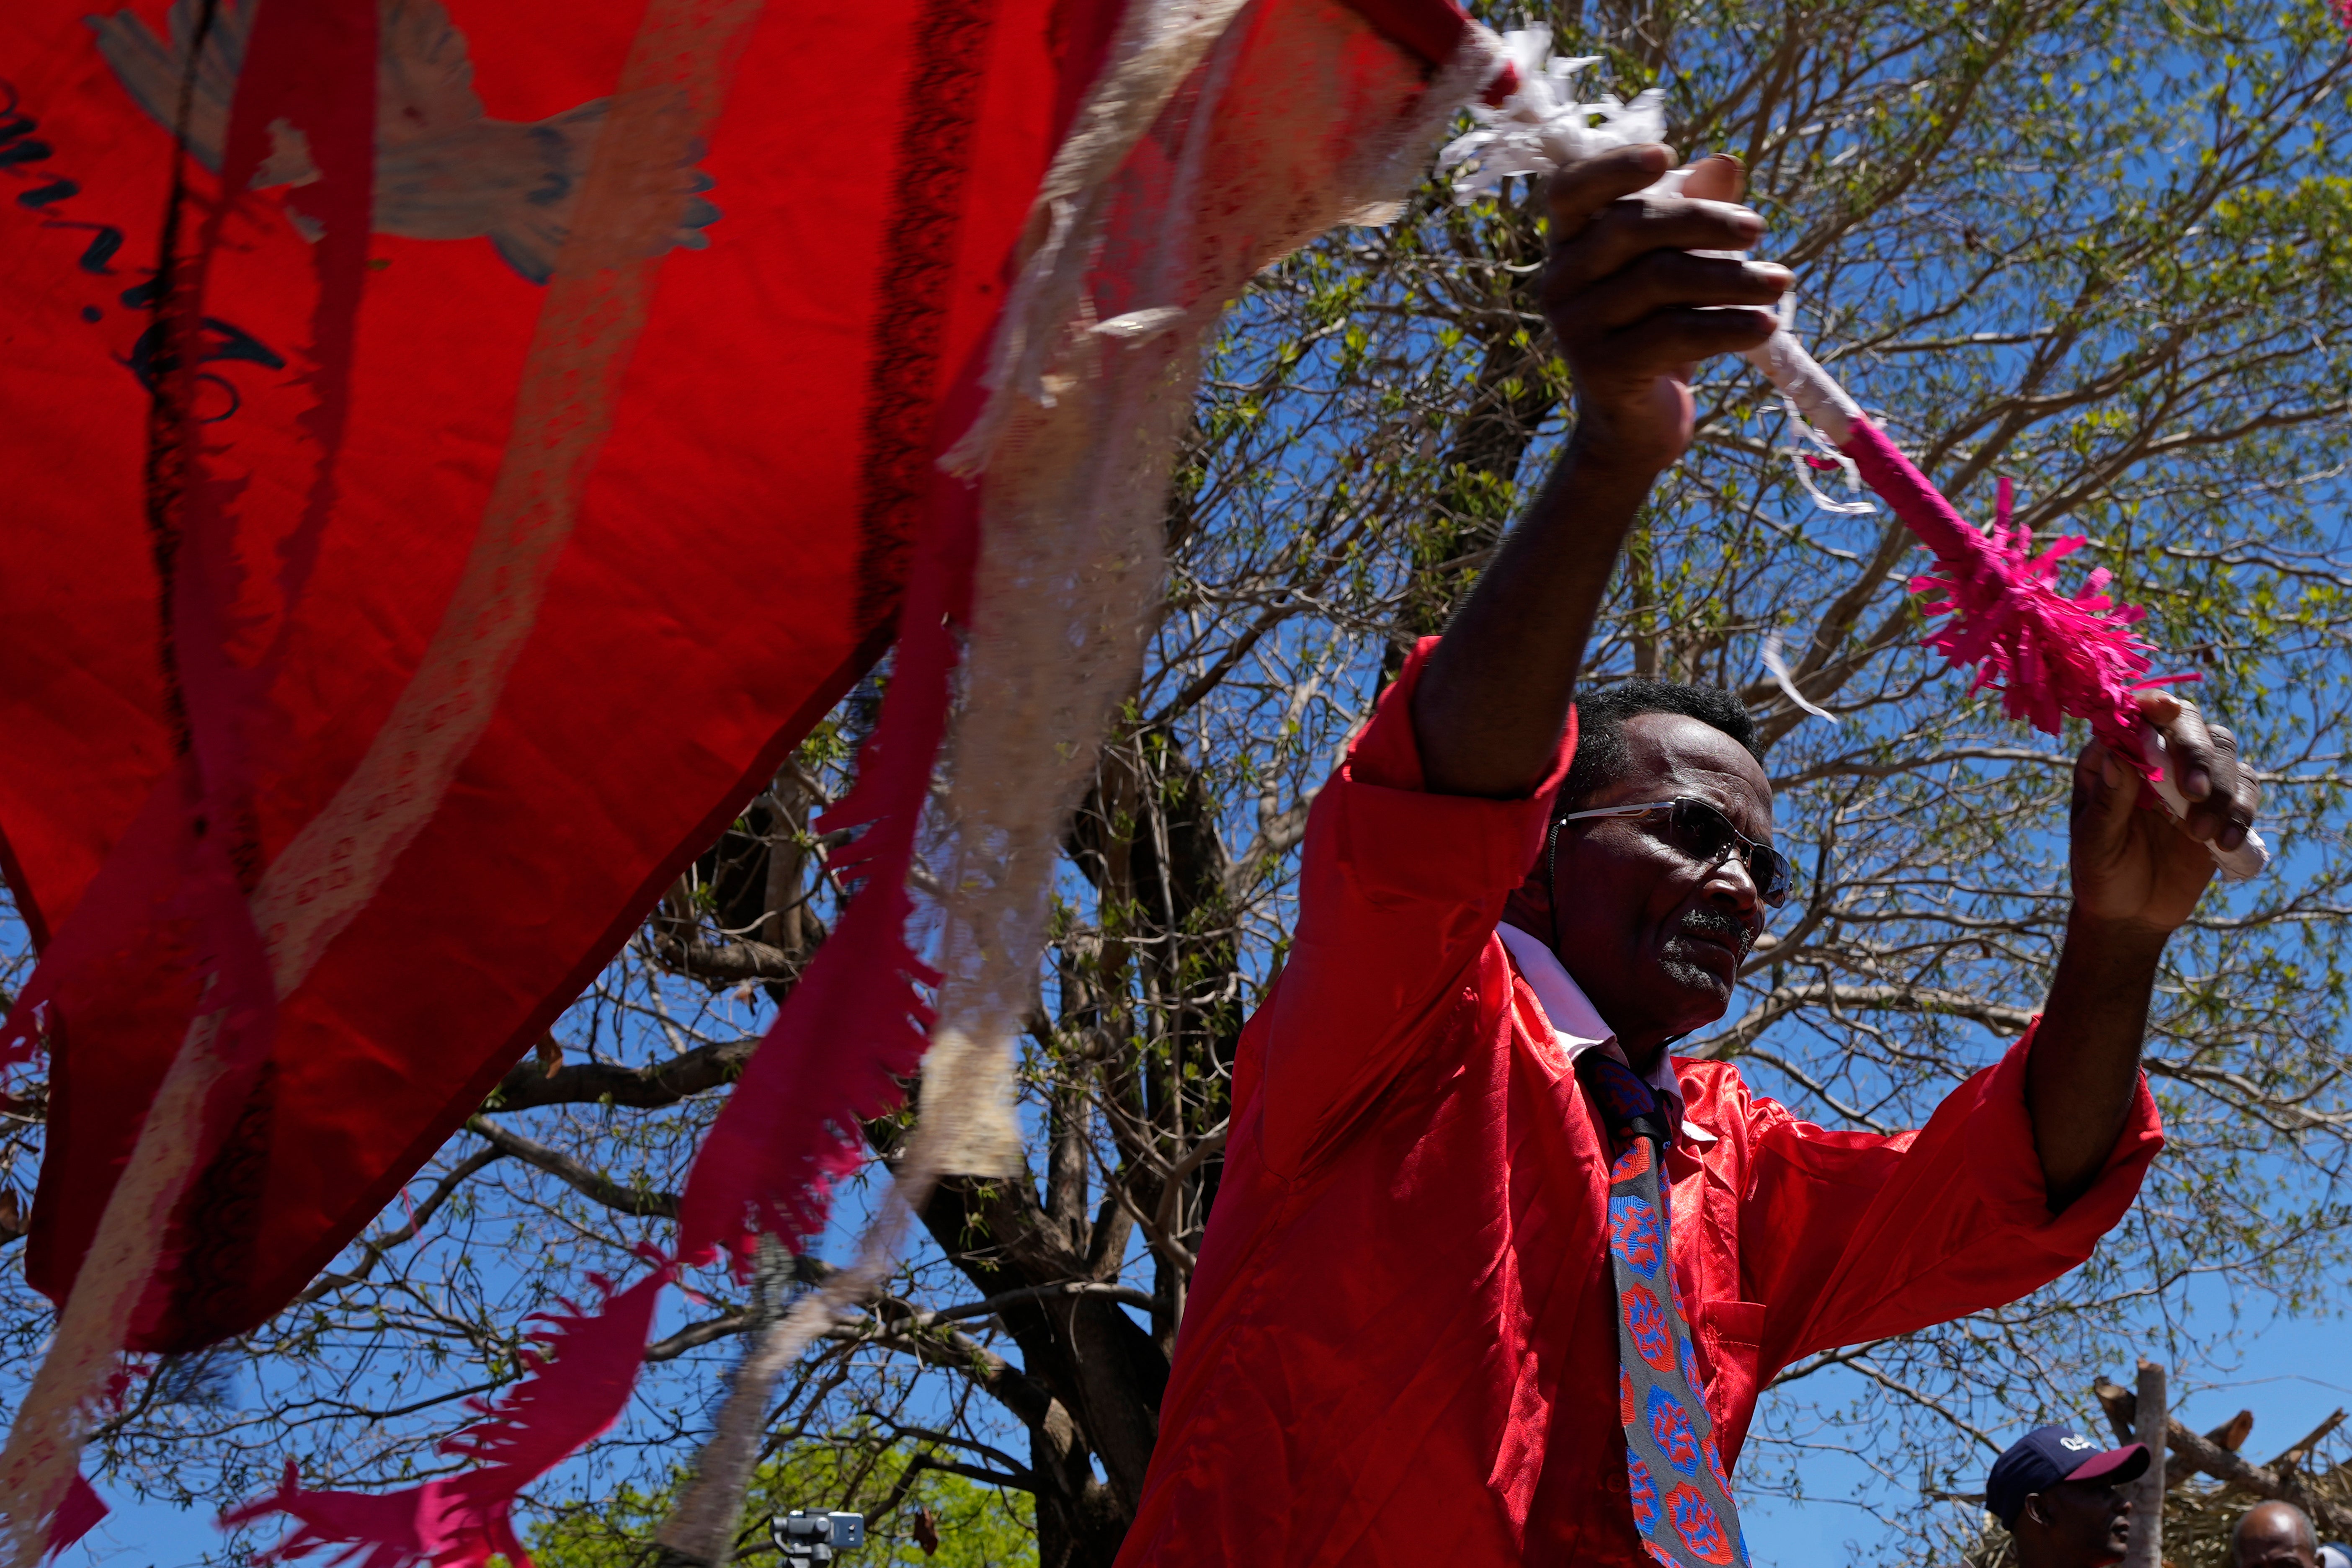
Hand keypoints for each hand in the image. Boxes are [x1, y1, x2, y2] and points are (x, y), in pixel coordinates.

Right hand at [1540, 145, 1790, 474]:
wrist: (1634, 425)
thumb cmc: (1656, 329)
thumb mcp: (1674, 266)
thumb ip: (1692, 212)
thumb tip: (1724, 163)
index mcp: (1571, 243)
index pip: (1572, 189)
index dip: (1613, 166)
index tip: (1668, 155)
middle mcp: (1561, 280)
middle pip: (1631, 227)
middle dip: (1704, 221)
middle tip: (1759, 230)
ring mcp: (1575, 327)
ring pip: (1660, 279)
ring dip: (1731, 278)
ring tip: (1780, 282)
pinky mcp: (1602, 370)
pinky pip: (1674, 334)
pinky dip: (1727, 326)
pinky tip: (1766, 326)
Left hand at [2069, 690, 2260, 935]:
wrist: (2130, 914)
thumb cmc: (2100, 872)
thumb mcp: (2094, 842)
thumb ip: (2107, 801)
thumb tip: (2116, 755)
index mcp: (2113, 757)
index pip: (2135, 714)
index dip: (2152, 704)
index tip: (2166, 710)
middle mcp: (2155, 758)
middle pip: (2190, 724)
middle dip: (2197, 752)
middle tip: (2193, 793)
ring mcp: (2192, 779)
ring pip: (2224, 753)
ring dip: (2220, 791)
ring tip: (2199, 835)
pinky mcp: (2222, 805)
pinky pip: (2246, 790)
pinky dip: (2241, 813)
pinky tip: (2225, 843)